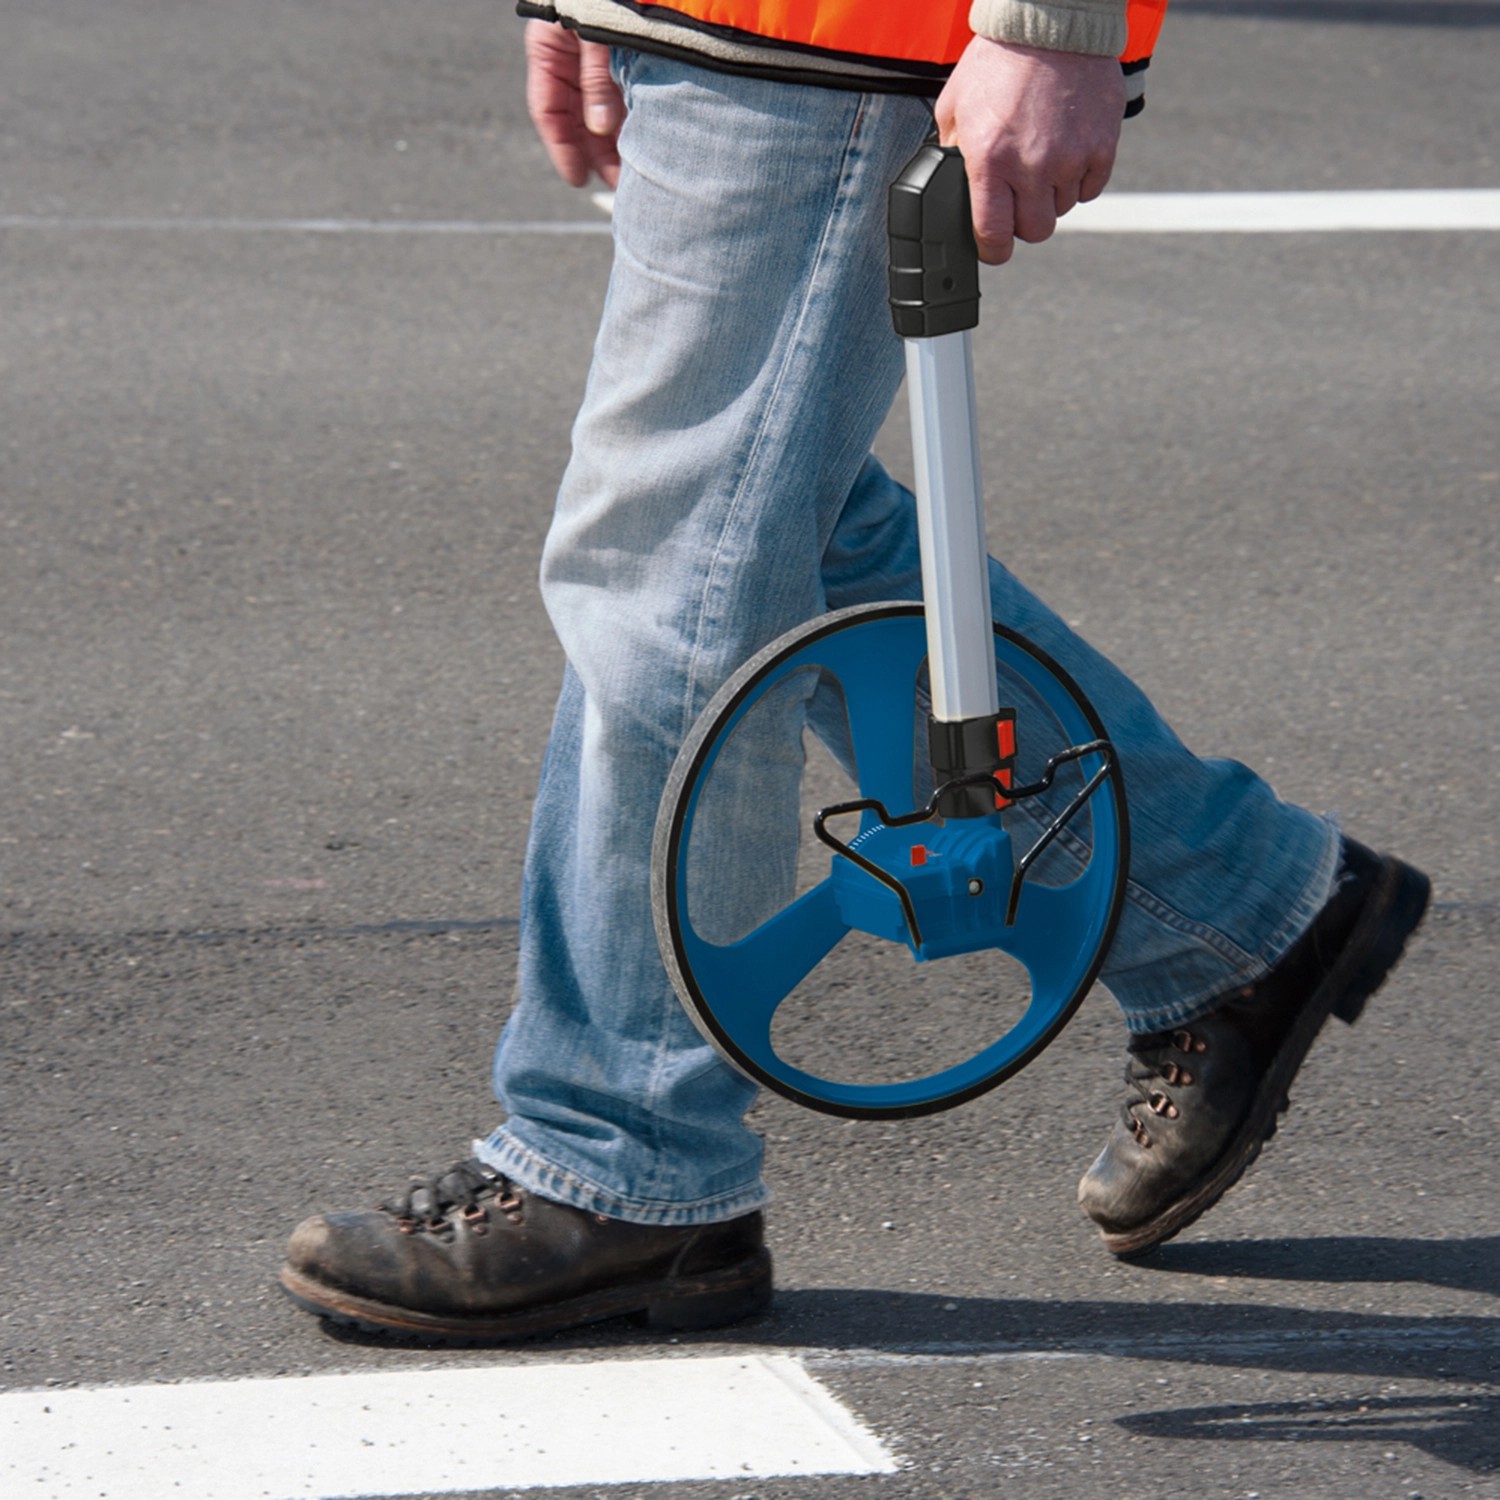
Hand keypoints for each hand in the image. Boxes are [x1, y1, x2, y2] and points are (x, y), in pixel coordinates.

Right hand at [524, 20, 624, 188]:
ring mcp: (594, 57)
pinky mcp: (621, 56)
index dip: (562, 147)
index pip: (547, 109)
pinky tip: (644, 142)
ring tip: (634, 172)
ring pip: (599, 110)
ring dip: (614, 141)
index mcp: (549, 47)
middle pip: (576, 116)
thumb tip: (601, 129)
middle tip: (619, 184)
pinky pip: (620, 96)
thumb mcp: (596, 32)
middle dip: (595, 152)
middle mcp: (569, 56)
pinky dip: (630, 119)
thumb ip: (597, 78)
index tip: (579, 179)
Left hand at [934, 36, 1125, 263]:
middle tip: (1019, 197)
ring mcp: (1070, 158)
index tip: (993, 246)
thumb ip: (952, 152)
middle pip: (1034, 230)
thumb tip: (952, 185)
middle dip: (1024, 220)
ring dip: (1051, 195)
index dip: (992, 249)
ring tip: (1043, 161)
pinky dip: (1079, 179)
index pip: (993, 235)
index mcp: (991, 161)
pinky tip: (1068, 153)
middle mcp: (1032, 166)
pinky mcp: (1102, 145)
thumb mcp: (954, 106)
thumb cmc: (998, 61)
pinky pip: (1091, 188)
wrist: (1049, 21)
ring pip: (1062, 209)